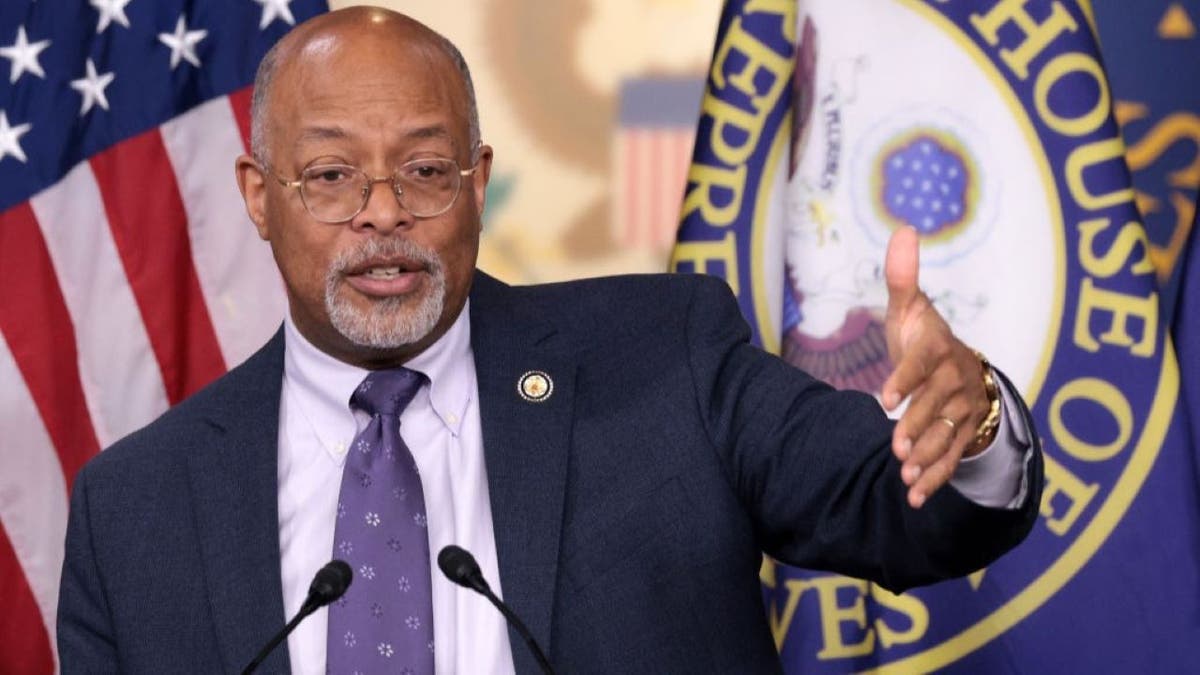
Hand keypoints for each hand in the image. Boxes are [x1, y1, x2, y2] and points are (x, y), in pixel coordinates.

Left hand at [880, 227, 992, 508]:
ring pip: (946, 438)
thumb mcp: (911, 309)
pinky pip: (951, 460)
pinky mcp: (962, 437)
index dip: (905, 381)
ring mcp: (961, 412)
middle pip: (934, 408)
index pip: (922, 365)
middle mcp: (954, 382)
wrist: (964, 370)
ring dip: (928, 460)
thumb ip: (903, 277)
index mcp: (938, 350)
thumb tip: (903, 229)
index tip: (884, 398)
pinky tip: (914, 499)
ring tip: (904, 479)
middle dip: (916, 429)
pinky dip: (935, 481)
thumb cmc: (925, 338)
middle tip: (896, 450)